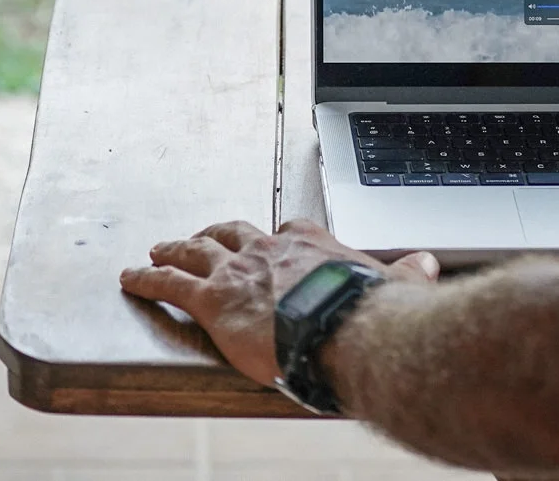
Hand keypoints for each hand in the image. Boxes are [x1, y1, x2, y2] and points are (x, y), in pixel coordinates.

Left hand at [119, 219, 439, 387]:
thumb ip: (409, 274)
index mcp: (313, 246)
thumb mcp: (396, 285)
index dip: (277, 236)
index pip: (289, 229)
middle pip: (233, 232)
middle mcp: (271, 250)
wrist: (347, 329)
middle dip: (214, 235)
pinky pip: (170, 284)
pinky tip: (130, 278)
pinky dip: (147, 279)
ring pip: (195, 250)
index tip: (274, 239)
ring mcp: (239, 271)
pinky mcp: (213, 300)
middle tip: (198, 239)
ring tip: (155, 251)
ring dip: (173, 249)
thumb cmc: (372, 313)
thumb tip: (428, 265)